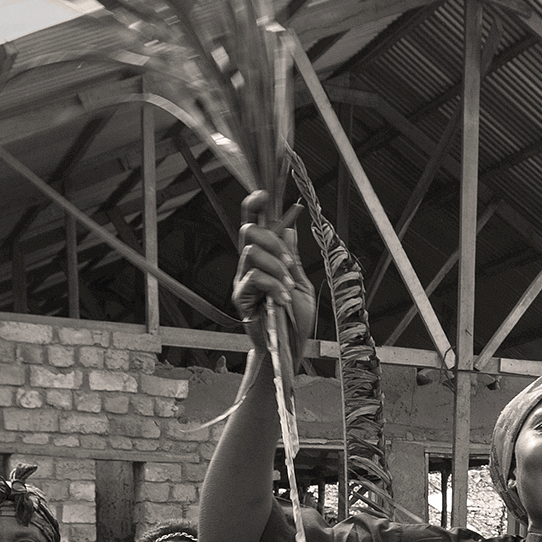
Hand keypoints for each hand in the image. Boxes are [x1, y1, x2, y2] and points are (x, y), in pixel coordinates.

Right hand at [233, 190, 313, 351]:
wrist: (289, 347)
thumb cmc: (295, 319)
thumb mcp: (300, 284)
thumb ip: (292, 258)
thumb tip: (290, 229)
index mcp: (264, 259)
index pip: (254, 226)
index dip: (254, 206)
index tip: (262, 195)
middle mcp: (249, 265)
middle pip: (250, 232)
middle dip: (273, 242)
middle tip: (290, 266)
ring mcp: (242, 280)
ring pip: (253, 252)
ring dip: (277, 267)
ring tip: (288, 288)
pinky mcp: (240, 297)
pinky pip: (254, 277)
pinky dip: (273, 285)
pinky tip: (282, 299)